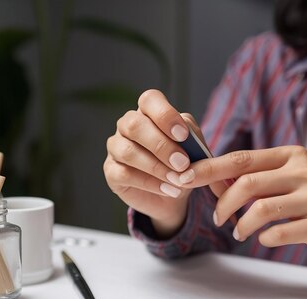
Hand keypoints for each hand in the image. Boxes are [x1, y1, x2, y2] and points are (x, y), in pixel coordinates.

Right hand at [104, 89, 198, 236]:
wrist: (174, 191)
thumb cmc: (184, 162)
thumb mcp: (195, 148)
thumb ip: (193, 138)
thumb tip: (186, 138)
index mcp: (148, 112)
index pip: (149, 100)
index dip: (165, 115)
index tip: (183, 135)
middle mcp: (127, 125)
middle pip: (135, 125)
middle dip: (161, 145)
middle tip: (183, 163)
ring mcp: (116, 147)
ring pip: (128, 151)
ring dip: (157, 167)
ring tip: (178, 180)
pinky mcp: (111, 171)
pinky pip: (124, 174)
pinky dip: (150, 183)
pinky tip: (168, 189)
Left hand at [177, 146, 306, 276]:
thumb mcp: (295, 183)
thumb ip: (260, 180)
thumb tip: (213, 181)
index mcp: (293, 155)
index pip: (242, 158)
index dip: (209, 168)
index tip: (185, 177)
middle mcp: (304, 170)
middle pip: (246, 181)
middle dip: (222, 203)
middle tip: (218, 219)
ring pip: (259, 208)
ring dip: (241, 224)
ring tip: (239, 233)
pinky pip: (278, 231)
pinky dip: (265, 238)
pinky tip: (267, 239)